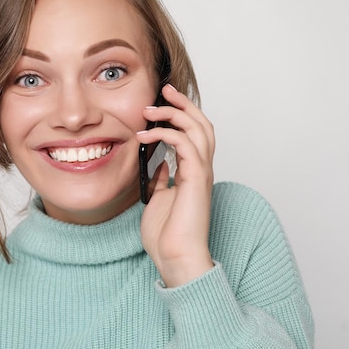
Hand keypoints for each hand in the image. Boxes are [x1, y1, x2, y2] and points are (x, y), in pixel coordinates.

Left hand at [136, 84, 214, 287]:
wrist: (176, 258)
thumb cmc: (167, 235)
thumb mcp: (159, 199)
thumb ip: (162, 180)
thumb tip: (159, 164)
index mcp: (194, 173)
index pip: (194, 134)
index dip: (182, 114)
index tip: (162, 101)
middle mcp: (202, 169)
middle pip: (202, 124)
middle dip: (184, 103)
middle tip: (164, 89)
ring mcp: (201, 174)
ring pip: (198, 128)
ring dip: (174, 113)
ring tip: (150, 110)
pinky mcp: (196, 179)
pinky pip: (185, 144)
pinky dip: (166, 133)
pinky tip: (145, 136)